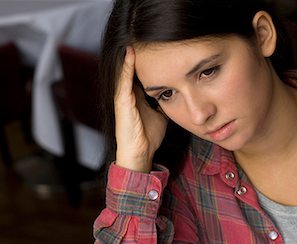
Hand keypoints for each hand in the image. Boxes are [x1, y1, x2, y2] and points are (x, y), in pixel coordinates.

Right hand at [114, 47, 167, 171]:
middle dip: (137, 55)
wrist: (140, 153)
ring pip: (125, 71)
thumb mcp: (160, 114)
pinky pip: (123, 81)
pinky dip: (126, 66)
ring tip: (133, 38)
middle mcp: (127, 95)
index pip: (139, 74)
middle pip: (131, 70)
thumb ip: (162, 102)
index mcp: (135, 97)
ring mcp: (122, 98)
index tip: (154, 46)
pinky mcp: (122, 103)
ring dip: (129, 56)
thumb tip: (174, 93)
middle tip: (140, 36)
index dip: (145, 60)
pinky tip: (130, 53)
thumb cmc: (148, 136)